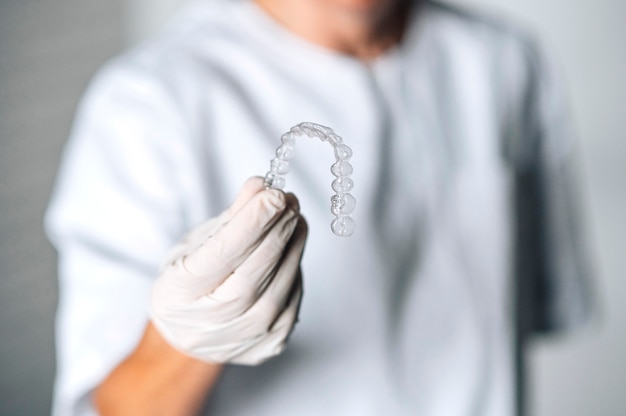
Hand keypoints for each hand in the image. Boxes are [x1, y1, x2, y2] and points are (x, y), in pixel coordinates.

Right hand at [150, 177, 306, 364]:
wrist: (191, 337)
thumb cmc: (189, 285)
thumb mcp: (195, 245)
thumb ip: (230, 217)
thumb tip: (260, 187)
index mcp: (179, 294)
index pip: (222, 255)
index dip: (251, 222)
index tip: (272, 194)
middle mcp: (211, 322)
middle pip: (255, 270)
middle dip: (277, 228)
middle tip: (287, 199)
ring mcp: (244, 337)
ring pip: (282, 283)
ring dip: (293, 243)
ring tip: (293, 216)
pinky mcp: (272, 343)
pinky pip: (292, 295)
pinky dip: (294, 265)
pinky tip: (290, 246)